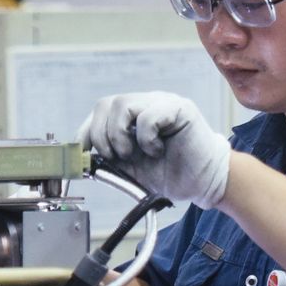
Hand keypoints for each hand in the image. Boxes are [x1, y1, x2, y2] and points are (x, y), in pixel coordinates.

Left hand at [77, 92, 231, 208]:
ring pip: (122, 105)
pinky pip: (148, 116)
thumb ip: (109, 159)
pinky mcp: (179, 108)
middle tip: (113, 156)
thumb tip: (83, 156)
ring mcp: (162, 102)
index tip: (82, 153)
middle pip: (105, 104)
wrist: (203, 184)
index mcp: (132, 116)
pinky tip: (157, 150)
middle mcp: (146, 103)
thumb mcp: (130, 168)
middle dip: (101, 135)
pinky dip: (146, 139)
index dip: (86, 132)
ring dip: (119, 136)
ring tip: (133, 154)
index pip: (100, 112)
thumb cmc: (171, 174)